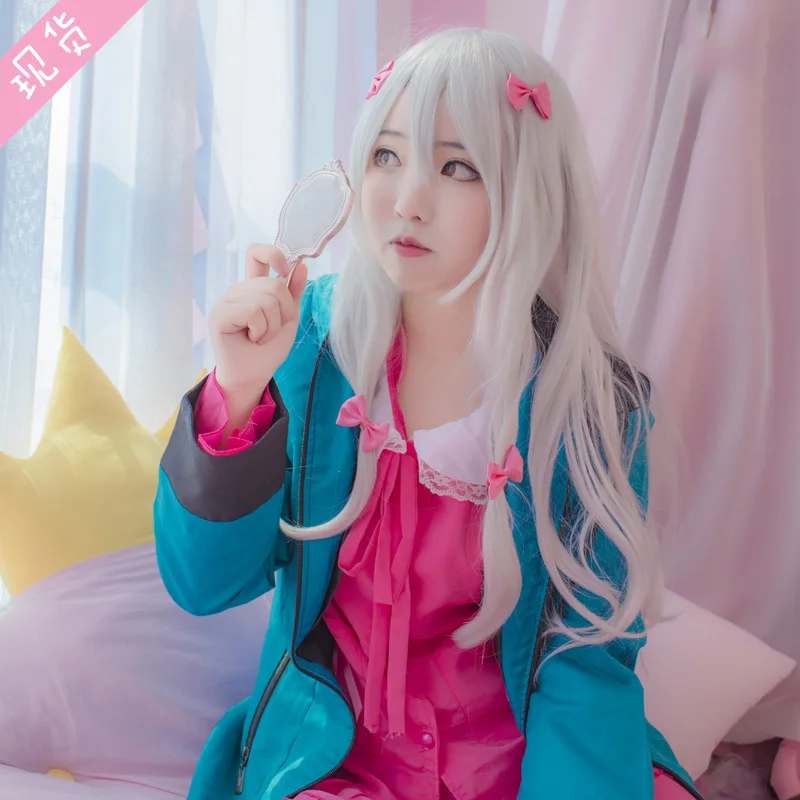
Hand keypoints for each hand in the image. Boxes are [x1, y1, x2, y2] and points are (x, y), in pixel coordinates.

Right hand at [209, 244, 307, 403]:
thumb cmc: (268, 349)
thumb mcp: (289, 317)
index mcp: (254, 287)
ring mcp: (227, 300)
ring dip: (272, 326)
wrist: (254, 375)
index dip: (274, 254)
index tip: (286, 270)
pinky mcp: (219, 314)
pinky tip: (252, 339)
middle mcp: (239, 290)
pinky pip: (253, 312)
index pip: (257, 254)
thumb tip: (301, 265)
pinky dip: (261, 331)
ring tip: (260, 337)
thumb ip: (293, 292)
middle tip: (271, 331)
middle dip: (283, 313)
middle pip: (274, 285)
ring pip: (266, 300)